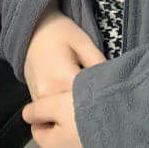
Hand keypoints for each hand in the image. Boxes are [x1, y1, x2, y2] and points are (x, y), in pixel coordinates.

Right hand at [22, 1, 106, 147]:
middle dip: (91, 115)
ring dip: (77, 118)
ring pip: (61, 118)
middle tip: (109, 116)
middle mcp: (48, 94)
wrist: (33, 29)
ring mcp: (39, 100)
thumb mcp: (84, 42)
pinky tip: (78, 112)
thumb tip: (112, 82)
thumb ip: (98, 63)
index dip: (102, 103)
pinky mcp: (36, 101)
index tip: (115, 106)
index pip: (86, 101)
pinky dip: (64, 115)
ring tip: (95, 115)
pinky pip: (52, 115)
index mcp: (62, 78)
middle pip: (74, 114)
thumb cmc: (60, 33)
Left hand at [23, 86, 106, 147]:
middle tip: (79, 110)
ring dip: (80, 139)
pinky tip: (104, 137)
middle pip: (57, 140)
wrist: (127, 135)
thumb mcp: (58, 104)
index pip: (39, 128)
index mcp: (50, 147)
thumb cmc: (91, 119)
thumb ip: (39, 109)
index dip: (48, 112)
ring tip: (94, 122)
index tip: (60, 103)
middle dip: (64, 127)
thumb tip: (26, 114)